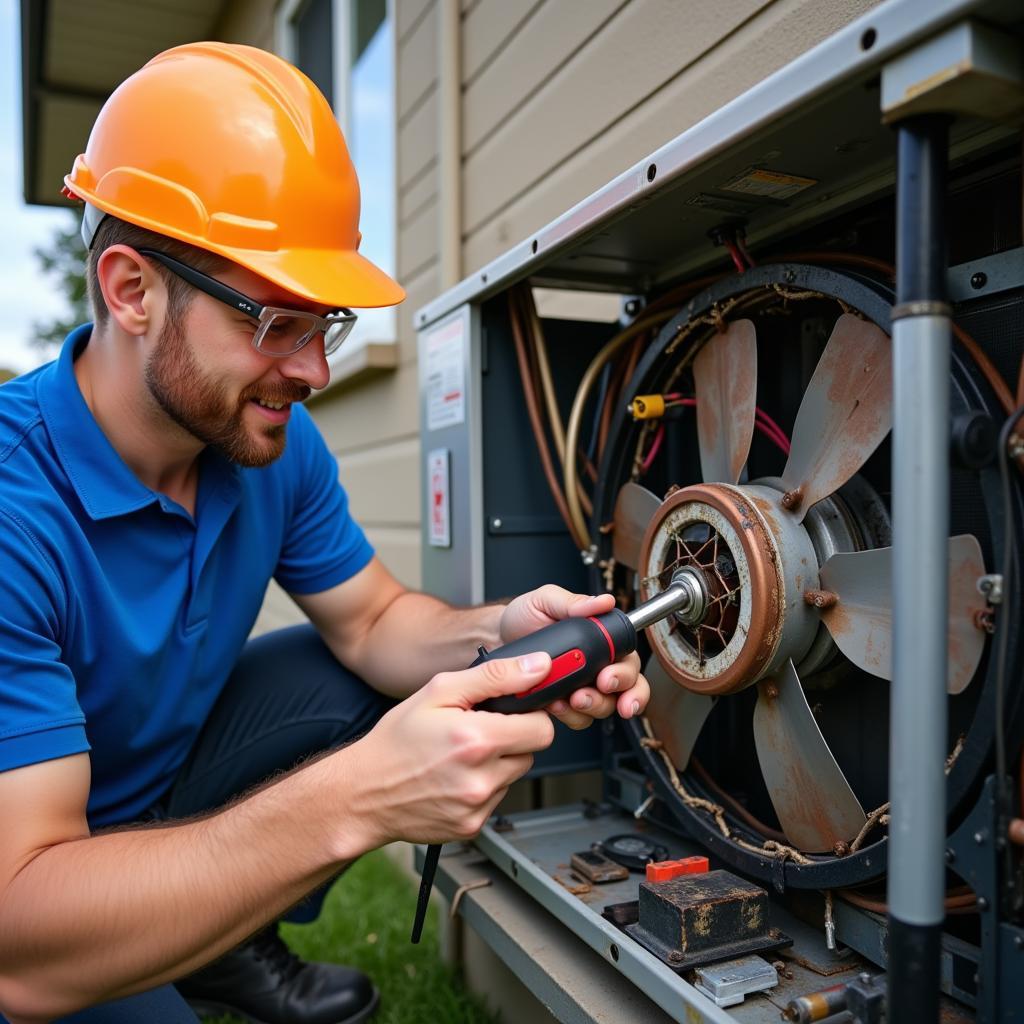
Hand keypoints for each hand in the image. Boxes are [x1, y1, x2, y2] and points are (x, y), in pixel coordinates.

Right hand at [342, 652, 555, 846]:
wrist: (364, 792)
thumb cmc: (396, 739)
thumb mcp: (440, 691)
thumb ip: (496, 675)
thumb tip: (539, 667)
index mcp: (477, 739)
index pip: (543, 729)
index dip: (529, 715)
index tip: (508, 712)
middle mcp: (482, 778)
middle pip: (531, 752)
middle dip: (512, 738)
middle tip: (477, 731)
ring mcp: (477, 807)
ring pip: (514, 775)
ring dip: (497, 762)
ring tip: (460, 755)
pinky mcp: (472, 826)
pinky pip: (497, 798)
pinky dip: (482, 786)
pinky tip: (454, 777)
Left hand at [499, 585, 649, 730]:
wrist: (495, 639)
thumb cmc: (524, 617)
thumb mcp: (546, 600)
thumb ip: (574, 602)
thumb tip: (603, 601)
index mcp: (599, 641)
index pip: (628, 659)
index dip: (627, 674)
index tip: (610, 677)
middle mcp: (597, 665)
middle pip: (627, 688)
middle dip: (618, 694)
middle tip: (598, 688)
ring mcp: (582, 687)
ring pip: (604, 707)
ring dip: (592, 706)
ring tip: (571, 698)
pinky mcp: (565, 704)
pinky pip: (579, 718)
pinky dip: (570, 715)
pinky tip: (555, 704)